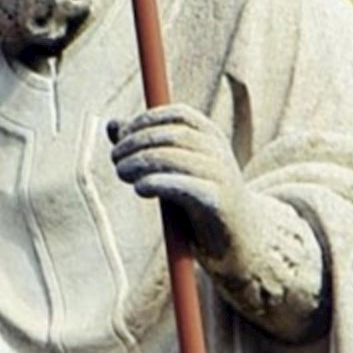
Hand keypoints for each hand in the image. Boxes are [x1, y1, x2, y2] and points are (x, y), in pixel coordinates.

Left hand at [108, 103, 256, 268]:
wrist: (239, 238)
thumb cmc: (200, 198)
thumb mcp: (173, 167)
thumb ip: (144, 146)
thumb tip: (112, 124)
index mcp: (211, 136)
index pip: (178, 114)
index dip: (146, 120)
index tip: (121, 135)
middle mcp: (219, 151)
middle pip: (173, 134)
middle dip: (137, 142)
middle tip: (115, 157)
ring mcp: (221, 175)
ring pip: (175, 158)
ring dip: (141, 162)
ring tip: (122, 172)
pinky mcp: (218, 202)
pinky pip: (184, 186)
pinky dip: (157, 183)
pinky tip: (140, 188)